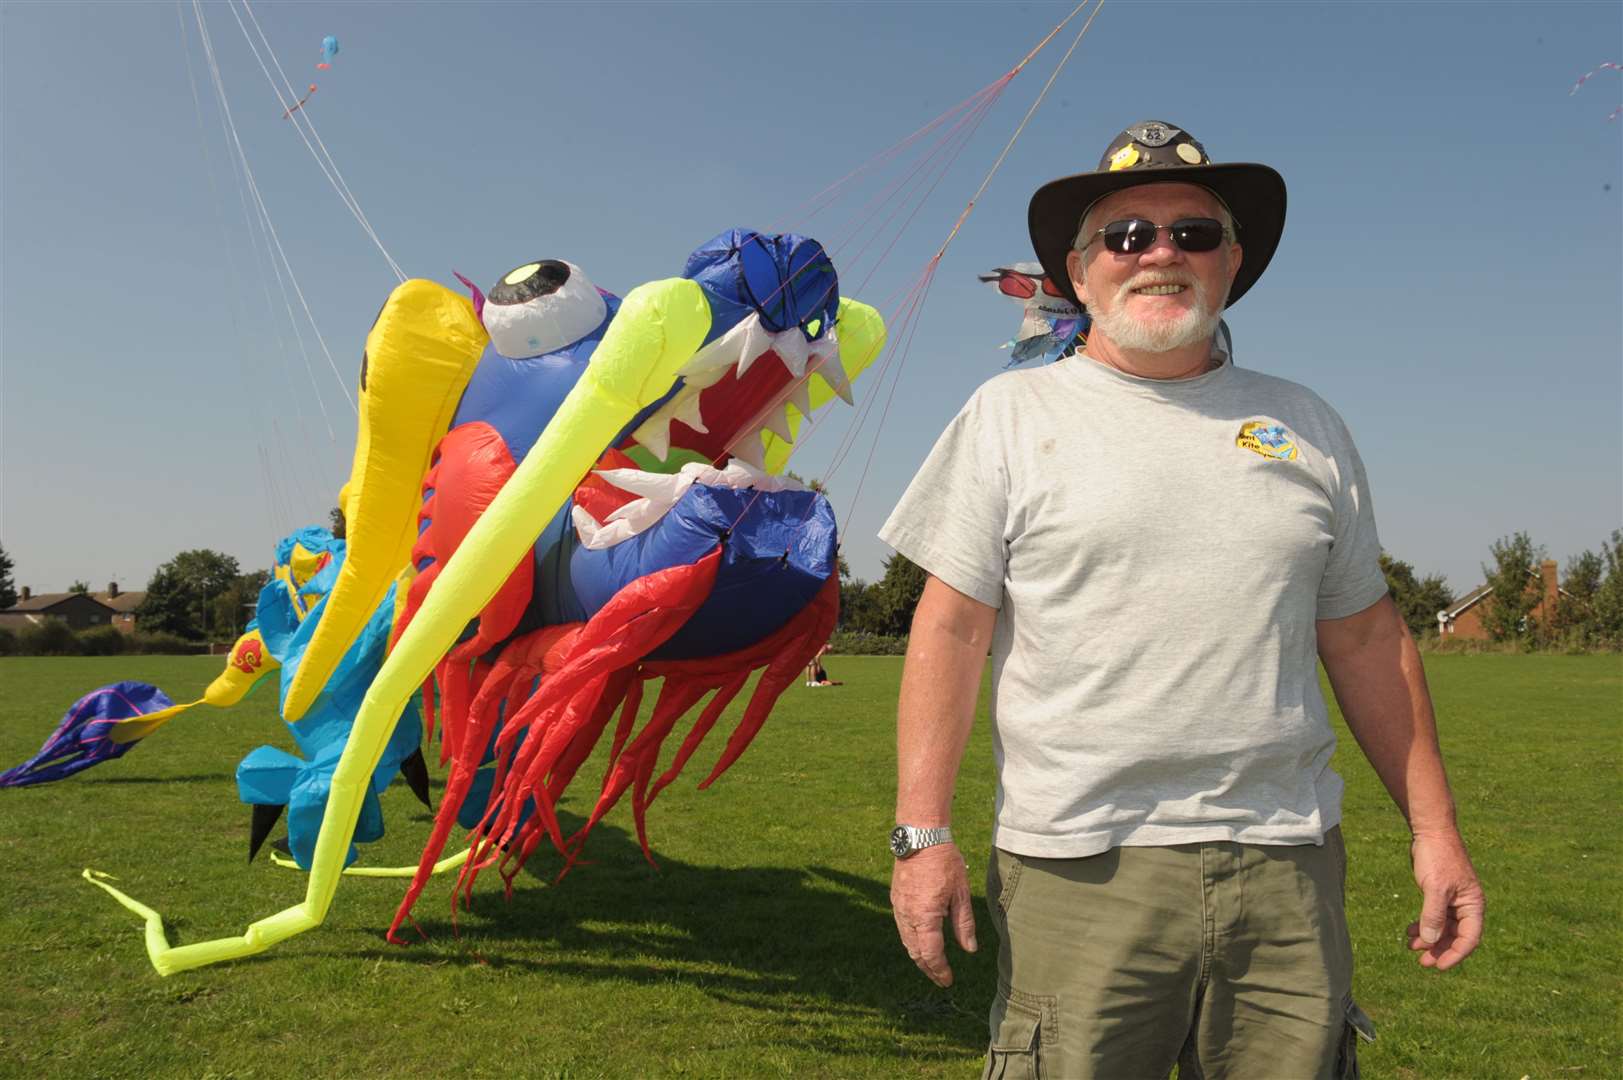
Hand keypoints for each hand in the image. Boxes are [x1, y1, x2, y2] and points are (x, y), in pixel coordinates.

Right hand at [891, 842, 977, 986]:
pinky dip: (911, 940)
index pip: (931, 954)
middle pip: (915, 952)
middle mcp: (907, 915)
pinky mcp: (896, 899)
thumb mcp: (961, 893)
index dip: (940, 970)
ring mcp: (899, 907)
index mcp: (925, 916)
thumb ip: (964, 924)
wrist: (921, 837)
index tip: (948, 980)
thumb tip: (969, 949)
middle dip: (928, 968)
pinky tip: (921, 941)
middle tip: (941, 978)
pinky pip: (902, 927)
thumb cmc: (945, 862)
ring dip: (918, 956)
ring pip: (906, 941)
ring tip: (932, 964)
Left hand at [1406, 830, 1484, 969]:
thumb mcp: (1434, 888)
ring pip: (1444, 927)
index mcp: (1473, 904)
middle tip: (1422, 962)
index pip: (1469, 938)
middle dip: (1439, 949)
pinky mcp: (1440, 893)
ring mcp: (1454, 899)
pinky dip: (1423, 925)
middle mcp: (1467, 904)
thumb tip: (1431, 941)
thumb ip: (1433, 915)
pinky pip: (1435, 916)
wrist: (1430, 831)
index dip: (1455, 954)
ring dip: (1429, 938)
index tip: (1438, 966)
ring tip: (1410, 946)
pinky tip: (1410, 931)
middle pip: (1456, 936)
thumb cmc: (1437, 857)